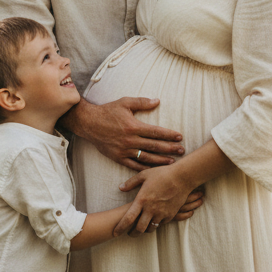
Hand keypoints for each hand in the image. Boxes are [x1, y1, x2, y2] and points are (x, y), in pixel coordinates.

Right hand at [62, 98, 182, 171]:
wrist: (89, 123)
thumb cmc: (108, 111)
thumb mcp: (125, 102)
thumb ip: (142, 102)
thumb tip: (158, 100)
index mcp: (133, 126)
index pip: (156, 132)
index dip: (169, 135)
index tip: (180, 137)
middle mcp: (130, 140)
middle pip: (154, 146)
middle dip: (169, 149)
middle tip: (182, 150)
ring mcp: (124, 150)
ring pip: (146, 158)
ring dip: (160, 160)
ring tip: (172, 162)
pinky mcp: (118, 157)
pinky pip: (134, 165)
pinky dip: (145, 168)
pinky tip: (154, 170)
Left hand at [114, 165, 194, 235]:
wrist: (182, 177)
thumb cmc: (162, 174)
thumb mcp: (144, 175)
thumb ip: (131, 182)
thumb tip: (121, 188)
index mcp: (142, 199)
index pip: (128, 218)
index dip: (120, 227)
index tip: (115, 233)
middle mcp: (151, 209)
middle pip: (139, 229)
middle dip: (133, 234)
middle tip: (129, 234)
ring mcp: (161, 213)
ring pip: (150, 229)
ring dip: (145, 230)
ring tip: (142, 228)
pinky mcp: (170, 214)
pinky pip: (161, 224)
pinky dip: (156, 223)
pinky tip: (154, 220)